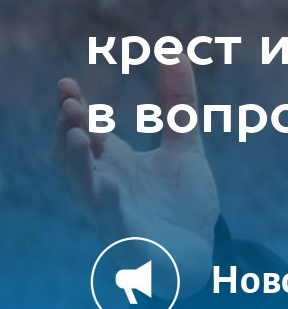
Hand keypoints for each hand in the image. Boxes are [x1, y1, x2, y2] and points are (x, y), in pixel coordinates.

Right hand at [54, 60, 218, 297]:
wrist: (199, 256)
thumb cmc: (180, 205)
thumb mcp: (184, 149)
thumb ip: (178, 107)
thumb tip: (175, 52)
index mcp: (113, 165)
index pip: (85, 132)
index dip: (74, 110)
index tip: (67, 83)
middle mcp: (105, 188)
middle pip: (74, 159)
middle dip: (69, 132)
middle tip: (71, 106)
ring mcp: (114, 218)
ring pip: (86, 191)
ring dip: (78, 165)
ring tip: (80, 136)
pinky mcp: (130, 247)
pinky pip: (115, 227)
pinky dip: (111, 208)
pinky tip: (113, 187)